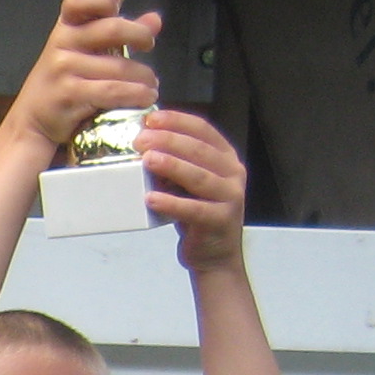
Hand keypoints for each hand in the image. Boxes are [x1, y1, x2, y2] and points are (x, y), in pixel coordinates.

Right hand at [11, 0, 160, 159]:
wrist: (30, 122)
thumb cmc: (61, 83)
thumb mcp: (83, 53)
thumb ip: (117, 35)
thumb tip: (154, 19)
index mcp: (65, 27)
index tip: (118, 10)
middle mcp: (62, 43)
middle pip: (113, 29)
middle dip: (140, 36)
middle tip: (149, 46)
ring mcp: (63, 68)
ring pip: (119, 67)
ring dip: (144, 78)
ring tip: (151, 86)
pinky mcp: (69, 94)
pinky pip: (113, 91)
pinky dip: (136, 95)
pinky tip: (145, 98)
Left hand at [138, 106, 249, 272]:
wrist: (214, 255)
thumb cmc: (196, 215)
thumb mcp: (187, 184)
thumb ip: (175, 164)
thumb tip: (144, 142)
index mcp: (225, 157)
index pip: (203, 130)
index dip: (177, 121)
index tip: (151, 119)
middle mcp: (233, 172)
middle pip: (200, 150)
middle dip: (169, 141)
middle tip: (141, 139)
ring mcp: (230, 196)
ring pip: (199, 177)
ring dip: (172, 166)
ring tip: (147, 160)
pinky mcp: (221, 220)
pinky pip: (194, 210)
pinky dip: (171, 203)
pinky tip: (150, 199)